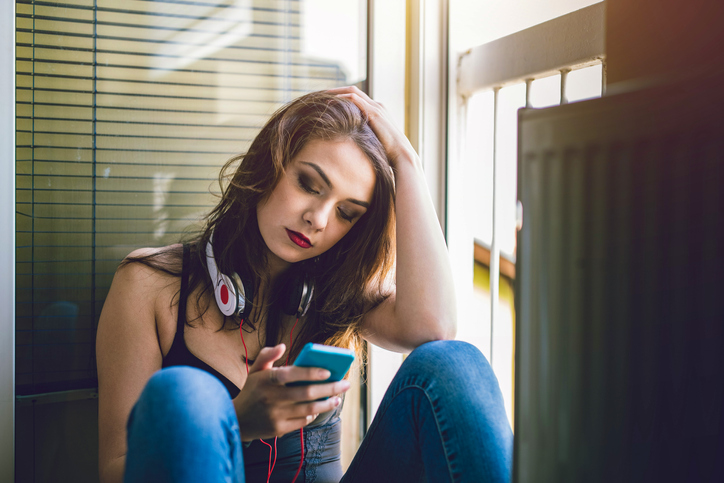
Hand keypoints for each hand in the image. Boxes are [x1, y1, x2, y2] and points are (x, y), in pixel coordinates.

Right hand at [233, 344, 350, 440]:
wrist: (237, 420)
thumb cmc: (252, 391)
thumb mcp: (255, 370)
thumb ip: (267, 354)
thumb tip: (282, 345)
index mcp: (266, 380)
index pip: (292, 374)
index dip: (311, 372)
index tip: (328, 370)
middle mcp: (271, 398)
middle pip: (306, 393)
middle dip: (330, 388)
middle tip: (345, 384)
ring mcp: (275, 415)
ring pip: (308, 409)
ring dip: (327, 403)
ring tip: (338, 398)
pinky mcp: (278, 429)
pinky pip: (302, 422)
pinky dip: (313, 415)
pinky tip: (320, 408)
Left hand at [327, 85, 418, 168]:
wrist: (400, 153)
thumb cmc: (388, 151)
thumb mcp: (373, 140)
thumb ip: (364, 136)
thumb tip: (351, 142)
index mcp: (377, 110)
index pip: (357, 97)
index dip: (343, 96)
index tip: (329, 100)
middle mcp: (377, 105)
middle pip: (354, 90)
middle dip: (338, 90)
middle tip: (322, 93)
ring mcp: (376, 107)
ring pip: (353, 92)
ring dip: (337, 91)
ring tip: (324, 94)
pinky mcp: (375, 112)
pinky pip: (355, 99)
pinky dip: (343, 98)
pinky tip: (331, 101)